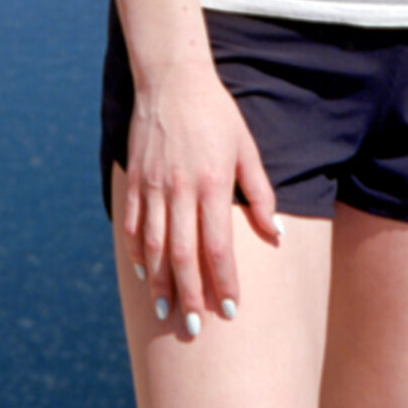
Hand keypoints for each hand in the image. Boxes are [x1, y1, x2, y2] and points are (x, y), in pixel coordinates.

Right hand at [122, 66, 281, 337]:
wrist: (172, 78)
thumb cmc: (217, 114)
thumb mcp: (247, 149)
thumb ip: (261, 194)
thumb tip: (276, 235)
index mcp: (213, 184)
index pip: (218, 247)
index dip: (224, 283)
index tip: (231, 312)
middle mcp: (180, 189)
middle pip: (182, 255)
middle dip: (189, 295)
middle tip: (193, 329)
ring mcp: (153, 184)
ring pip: (152, 245)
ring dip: (159, 282)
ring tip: (165, 311)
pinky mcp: (135, 177)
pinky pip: (131, 223)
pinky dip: (136, 251)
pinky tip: (144, 272)